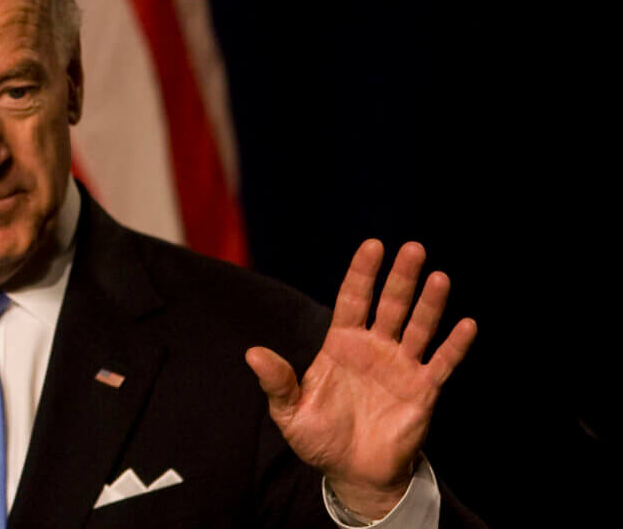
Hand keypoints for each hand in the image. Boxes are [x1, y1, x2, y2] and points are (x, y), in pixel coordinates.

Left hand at [245, 240, 476, 520]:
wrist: (353, 474)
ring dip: (429, 304)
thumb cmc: (319, 439)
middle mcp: (373, 349)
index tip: (372, 246)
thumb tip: (253, 354)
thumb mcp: (290, 412)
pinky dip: (454, 345)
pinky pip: (441, 364)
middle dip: (400, 278)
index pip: (352, 299)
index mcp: (341, 345)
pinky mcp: (422, 391)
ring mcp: (400, 368)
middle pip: (389, 305)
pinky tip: (466, 324)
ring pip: (417, 328)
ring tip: (438, 277)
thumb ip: (277, 382)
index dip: (362, 273)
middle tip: (412, 248)